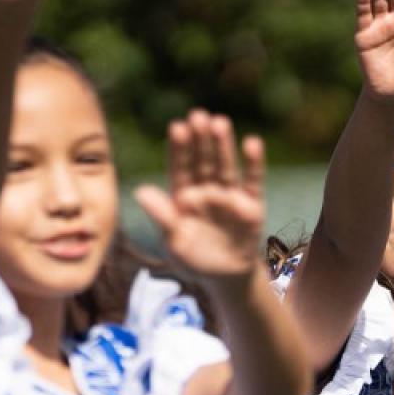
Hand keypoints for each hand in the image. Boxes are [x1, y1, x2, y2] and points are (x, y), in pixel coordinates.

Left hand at [134, 111, 266, 281]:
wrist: (224, 278)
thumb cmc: (193, 259)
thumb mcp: (173, 241)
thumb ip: (161, 216)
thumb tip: (140, 191)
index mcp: (182, 196)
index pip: (180, 168)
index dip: (179, 149)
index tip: (177, 127)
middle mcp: (205, 190)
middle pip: (202, 161)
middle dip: (200, 140)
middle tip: (198, 116)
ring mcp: (228, 195)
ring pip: (225, 166)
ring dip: (222, 145)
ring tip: (219, 123)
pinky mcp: (251, 204)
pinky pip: (252, 181)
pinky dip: (253, 163)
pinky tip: (252, 143)